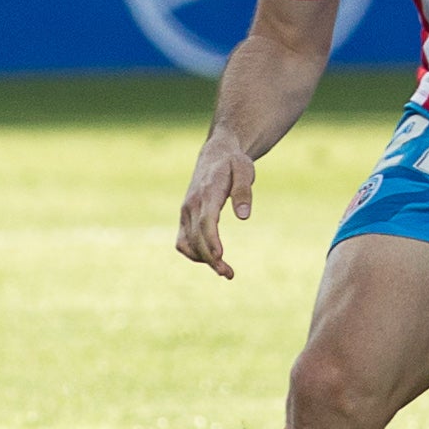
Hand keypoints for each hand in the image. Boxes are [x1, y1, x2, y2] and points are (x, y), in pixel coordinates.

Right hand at [176, 134, 253, 279]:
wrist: (215, 155)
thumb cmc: (234, 163)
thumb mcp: (245, 169)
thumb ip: (244, 191)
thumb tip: (244, 216)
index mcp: (207, 192)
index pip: (206, 220)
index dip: (211, 240)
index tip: (220, 256)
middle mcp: (192, 204)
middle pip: (197, 236)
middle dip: (211, 258)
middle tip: (229, 274)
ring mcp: (185, 212)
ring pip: (188, 243)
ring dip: (203, 260)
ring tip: (225, 272)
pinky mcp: (184, 217)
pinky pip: (183, 242)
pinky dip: (193, 254)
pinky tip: (212, 260)